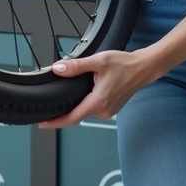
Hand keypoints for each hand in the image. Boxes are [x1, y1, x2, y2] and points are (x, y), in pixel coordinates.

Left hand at [37, 49, 159, 129]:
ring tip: (70, 91)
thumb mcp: (98, 61)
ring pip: (85, 111)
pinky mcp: (111, 109)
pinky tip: (84, 92)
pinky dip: (85, 103)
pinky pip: (93, 108)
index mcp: (98, 102)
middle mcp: (103, 111)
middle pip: (77, 115)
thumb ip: (76, 66)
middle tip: (52, 100)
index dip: (55, 122)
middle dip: (64, 110)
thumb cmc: (123, 64)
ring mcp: (108, 111)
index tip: (42, 124)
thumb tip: (58, 69)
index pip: (72, 118)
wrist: (142, 68)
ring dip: (77, 104)